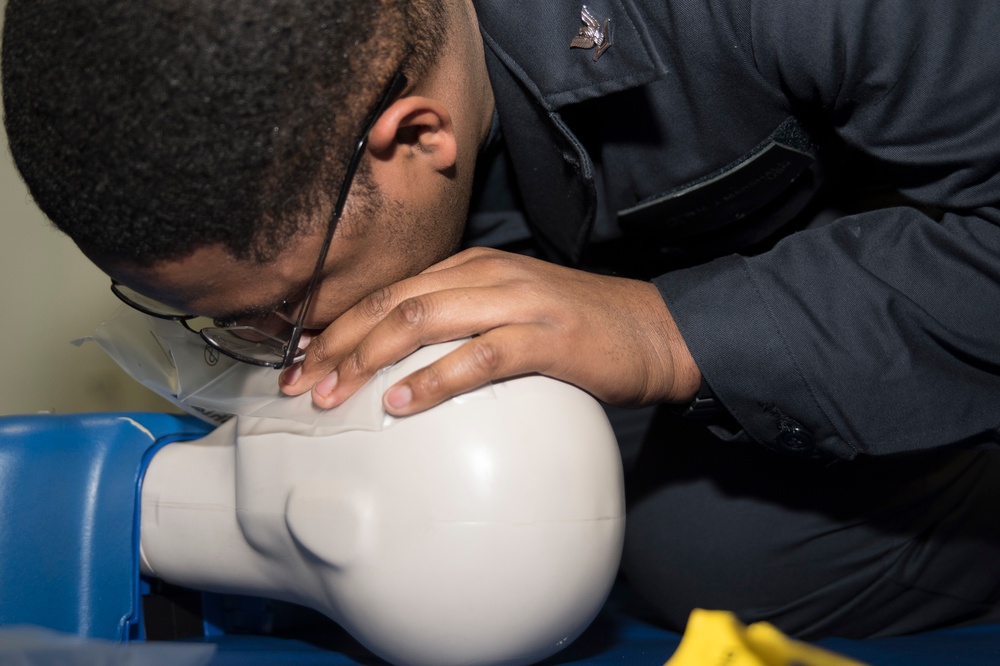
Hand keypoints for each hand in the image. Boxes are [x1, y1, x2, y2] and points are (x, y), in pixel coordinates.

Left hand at [279, 247, 700, 414]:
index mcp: (474, 266)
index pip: (390, 291)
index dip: (339, 327)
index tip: (302, 364)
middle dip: (337, 344)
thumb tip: (401, 357)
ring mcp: (517, 302)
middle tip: (301, 384)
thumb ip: (461, 320)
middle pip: (392, 302)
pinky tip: (401, 402)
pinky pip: (477, 357)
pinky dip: (432, 380)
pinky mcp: (545, 338)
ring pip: (422, 321)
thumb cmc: (579, 329)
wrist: (654, 331)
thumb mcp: (510, 310)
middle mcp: (488, 275)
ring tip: (334, 394)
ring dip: (369, 359)